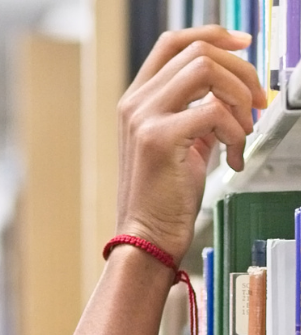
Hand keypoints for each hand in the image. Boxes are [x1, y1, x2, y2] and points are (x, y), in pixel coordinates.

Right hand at [117, 27, 268, 261]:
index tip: (244, 45)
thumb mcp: (183, 144)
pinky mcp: (158, 139)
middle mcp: (135, 104)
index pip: (174, 43)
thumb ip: (198, 111)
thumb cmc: (164, 201)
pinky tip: (233, 155)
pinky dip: (234, 131)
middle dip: (241, 71)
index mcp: (137, 101)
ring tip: (244, 130)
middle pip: (198, 51)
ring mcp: (143, 119)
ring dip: (239, 96)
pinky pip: (213, 111)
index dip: (213, 35)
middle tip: (258, 101)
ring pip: (206, 69)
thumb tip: (233, 90)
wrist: (147, 240)